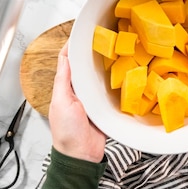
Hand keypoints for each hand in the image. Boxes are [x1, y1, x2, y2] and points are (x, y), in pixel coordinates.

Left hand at [48, 42, 106, 162]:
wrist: (82, 156)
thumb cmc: (67, 132)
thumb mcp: (62, 103)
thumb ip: (63, 81)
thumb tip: (65, 57)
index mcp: (65, 88)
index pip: (67, 61)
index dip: (73, 46)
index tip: (81, 32)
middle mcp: (79, 91)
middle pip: (86, 67)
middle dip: (93, 53)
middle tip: (105, 37)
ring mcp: (93, 99)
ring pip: (100, 76)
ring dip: (107, 65)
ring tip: (117, 50)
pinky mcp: (105, 107)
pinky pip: (111, 90)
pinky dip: (117, 82)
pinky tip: (125, 72)